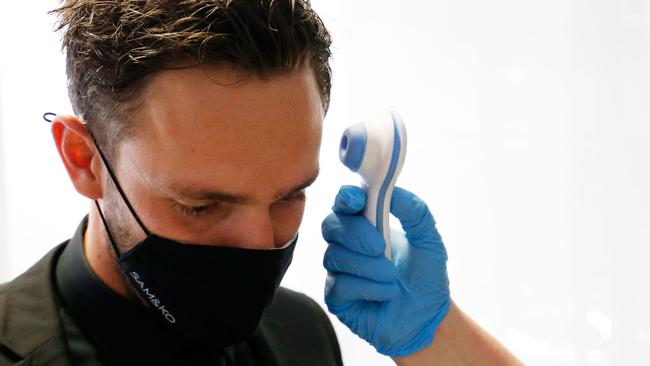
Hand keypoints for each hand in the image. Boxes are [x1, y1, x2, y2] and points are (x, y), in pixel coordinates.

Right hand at [321, 185, 450, 356]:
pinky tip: (386, 293)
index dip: (346, 198)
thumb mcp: (428, 239)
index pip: (345, 203)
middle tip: (380, 246)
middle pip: (331, 225)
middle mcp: (347, 245)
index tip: (357, 199)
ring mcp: (339, 271)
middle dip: (356, 233)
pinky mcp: (337, 298)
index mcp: (366, 225)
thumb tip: (393, 191)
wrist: (429, 318)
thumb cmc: (426, 277)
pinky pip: (340, 285)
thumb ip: (415, 211)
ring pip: (335, 256)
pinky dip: (368, 287)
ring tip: (392, 276)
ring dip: (369, 266)